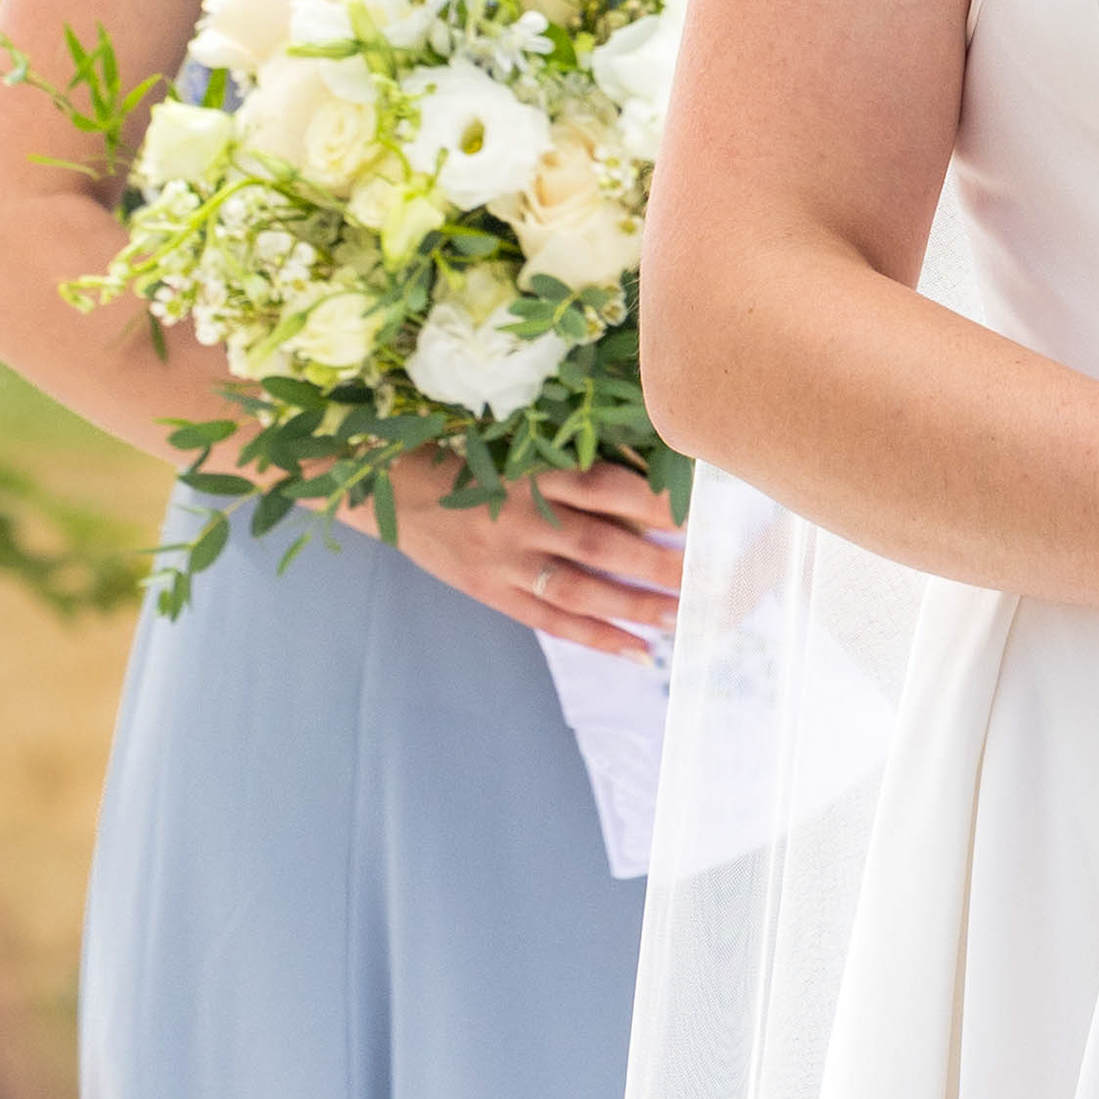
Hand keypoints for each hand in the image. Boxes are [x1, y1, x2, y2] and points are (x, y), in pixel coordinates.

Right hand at [380, 452, 683, 657]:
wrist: (388, 487)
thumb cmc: (466, 456)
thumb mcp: (516, 446)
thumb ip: (571, 467)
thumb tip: (647, 486)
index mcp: (531, 469)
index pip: (605, 485)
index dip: (655, 500)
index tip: (702, 513)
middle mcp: (521, 515)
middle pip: (601, 544)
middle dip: (659, 562)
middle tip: (710, 576)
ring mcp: (504, 559)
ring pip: (580, 589)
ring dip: (636, 607)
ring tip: (685, 618)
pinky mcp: (491, 592)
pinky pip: (550, 622)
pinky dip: (597, 638)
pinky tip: (638, 652)